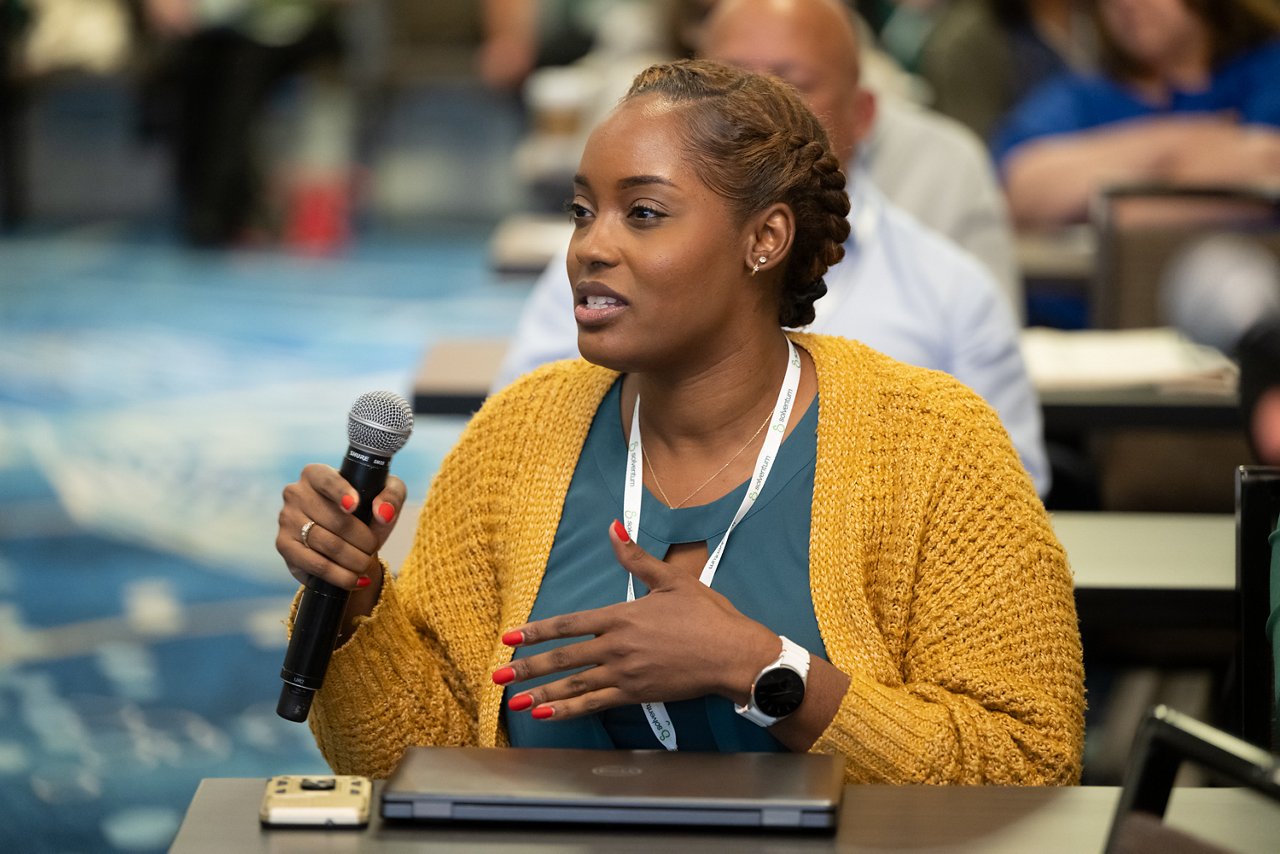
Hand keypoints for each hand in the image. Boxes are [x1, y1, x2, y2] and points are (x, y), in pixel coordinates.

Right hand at [275, 463, 406, 589]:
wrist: (349, 540)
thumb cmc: (367, 509)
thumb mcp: (386, 494)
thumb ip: (392, 496)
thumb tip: (383, 513)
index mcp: (316, 473)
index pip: (327, 480)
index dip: (341, 492)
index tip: (354, 506)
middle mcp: (296, 492)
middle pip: (336, 520)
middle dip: (363, 539)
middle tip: (373, 547)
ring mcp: (287, 519)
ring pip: (327, 544)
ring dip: (354, 559)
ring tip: (366, 564)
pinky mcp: (284, 545)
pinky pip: (316, 564)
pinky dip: (340, 575)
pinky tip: (356, 579)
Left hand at [494, 520, 778, 719]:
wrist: (733, 654)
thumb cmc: (707, 615)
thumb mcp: (672, 579)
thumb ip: (637, 557)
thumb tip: (613, 526)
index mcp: (622, 616)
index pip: (569, 624)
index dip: (537, 631)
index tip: (511, 636)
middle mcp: (617, 646)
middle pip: (563, 658)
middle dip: (527, 667)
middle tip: (498, 675)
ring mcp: (625, 674)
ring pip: (574, 685)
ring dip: (541, 693)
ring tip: (513, 703)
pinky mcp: (637, 694)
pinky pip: (595, 704)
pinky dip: (569, 710)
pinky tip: (548, 716)